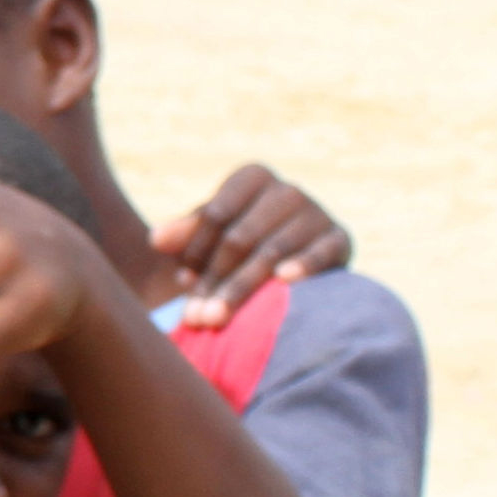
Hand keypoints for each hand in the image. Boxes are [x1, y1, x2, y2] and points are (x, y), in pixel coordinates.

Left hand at [153, 164, 349, 327]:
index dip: (195, 250)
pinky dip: (304, 265)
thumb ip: (185, 233)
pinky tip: (284, 283)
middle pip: (240, 238)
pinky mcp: (340, 239)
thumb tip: (156, 239)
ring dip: (241, 288)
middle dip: (214, 280)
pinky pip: (322, 252)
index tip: (182, 279)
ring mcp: (317, 213)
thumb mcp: (211, 235)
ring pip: (271, 252)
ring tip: (216, 318)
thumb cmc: (241, 243)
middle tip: (194, 317)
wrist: (298, 257)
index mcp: (253, 178)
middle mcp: (287, 190)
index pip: (216, 215)